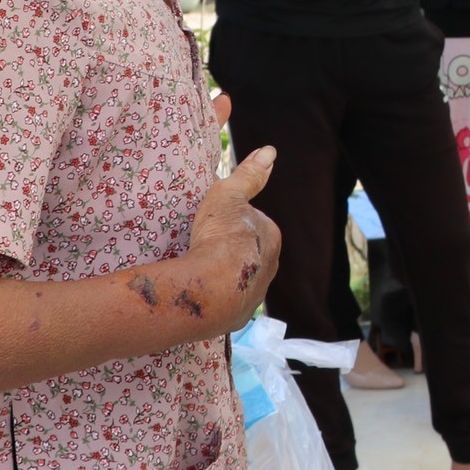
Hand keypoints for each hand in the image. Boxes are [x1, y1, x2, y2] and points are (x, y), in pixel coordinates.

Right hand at [187, 144, 280, 326]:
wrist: (210, 289)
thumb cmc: (220, 237)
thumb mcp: (228, 195)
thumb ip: (248, 175)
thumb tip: (269, 151)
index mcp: (271, 237)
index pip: (253, 223)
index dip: (232, 221)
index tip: (213, 223)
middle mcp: (270, 267)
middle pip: (248, 253)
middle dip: (230, 250)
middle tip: (203, 246)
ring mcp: (255, 295)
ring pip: (240, 279)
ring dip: (224, 275)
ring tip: (199, 270)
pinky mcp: (238, 318)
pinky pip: (228, 304)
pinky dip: (217, 298)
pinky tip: (202, 293)